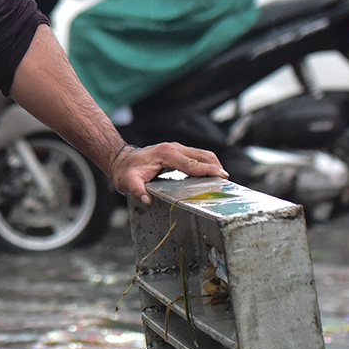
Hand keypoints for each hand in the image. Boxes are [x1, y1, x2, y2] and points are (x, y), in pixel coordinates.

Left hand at [108, 141, 226, 206]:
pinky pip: (197, 156)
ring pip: (202, 154)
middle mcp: (174, 148)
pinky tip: (210, 175)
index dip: (208, 170)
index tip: (222, 176)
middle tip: (226, 181)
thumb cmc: (126, 171)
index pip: (193, 163)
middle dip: (216, 167)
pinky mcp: (177, 151)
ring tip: (222, 179)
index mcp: (166, 154)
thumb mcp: (128, 182)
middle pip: (203, 155)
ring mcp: (176, 148)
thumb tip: (147, 200)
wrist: (122, 160)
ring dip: (214, 165)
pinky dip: (207, 164)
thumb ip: (137, 190)